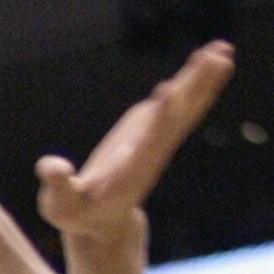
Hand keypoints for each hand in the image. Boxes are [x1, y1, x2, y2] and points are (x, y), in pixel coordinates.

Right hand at [35, 42, 233, 252]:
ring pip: (186, 107)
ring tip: (223, 50)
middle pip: (177, 117)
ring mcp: (157, 139)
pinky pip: (181, 102)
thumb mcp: (61, 206)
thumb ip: (57, 186)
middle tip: (218, 60)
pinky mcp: (155, 129)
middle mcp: (151, 152)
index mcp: (130, 171)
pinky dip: (196, 80)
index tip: (168, 91)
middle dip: (195, 90)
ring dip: (204, 79)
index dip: (157, 118)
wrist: (101, 223)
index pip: (147, 141)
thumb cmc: (77, 214)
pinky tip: (209, 57)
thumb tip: (50, 167)